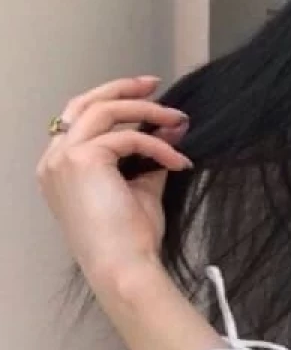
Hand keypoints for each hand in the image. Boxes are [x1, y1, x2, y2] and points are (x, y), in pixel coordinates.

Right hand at [37, 75, 192, 283]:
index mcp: (60, 168)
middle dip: (122, 89)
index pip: (82, 120)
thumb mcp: (141, 188)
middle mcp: (53, 160)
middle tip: (156, 84)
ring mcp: (62, 158)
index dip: (114, 101)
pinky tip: (178, 160)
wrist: (123, 266)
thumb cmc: (130, 238)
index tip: (149, 94)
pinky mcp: (81, 160)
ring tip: (179, 120)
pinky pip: (127, 137)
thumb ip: (150, 156)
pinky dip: (157, 144)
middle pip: (85, 104)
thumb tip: (173, 127)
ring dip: (146, 110)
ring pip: (104, 111)